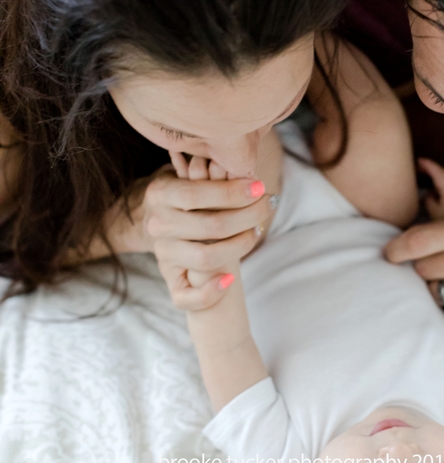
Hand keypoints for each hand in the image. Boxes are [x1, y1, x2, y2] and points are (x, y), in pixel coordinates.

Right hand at [142, 155, 274, 300]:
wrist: (169, 228)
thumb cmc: (194, 199)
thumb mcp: (196, 179)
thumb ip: (214, 171)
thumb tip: (243, 165)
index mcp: (161, 193)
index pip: (196, 194)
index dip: (231, 191)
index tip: (259, 187)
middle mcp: (157, 224)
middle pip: (210, 226)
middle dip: (248, 215)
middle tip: (268, 205)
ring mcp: (162, 254)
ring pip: (206, 257)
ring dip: (240, 245)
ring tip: (256, 231)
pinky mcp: (170, 281)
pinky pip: (187, 296)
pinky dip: (212, 292)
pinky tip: (230, 280)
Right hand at [418, 157, 443, 220]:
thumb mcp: (434, 213)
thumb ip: (429, 200)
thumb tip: (429, 195)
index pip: (437, 171)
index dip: (428, 164)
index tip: (419, 160)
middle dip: (434, 168)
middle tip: (422, 168)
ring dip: (442, 176)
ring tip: (430, 180)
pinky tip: (443, 192)